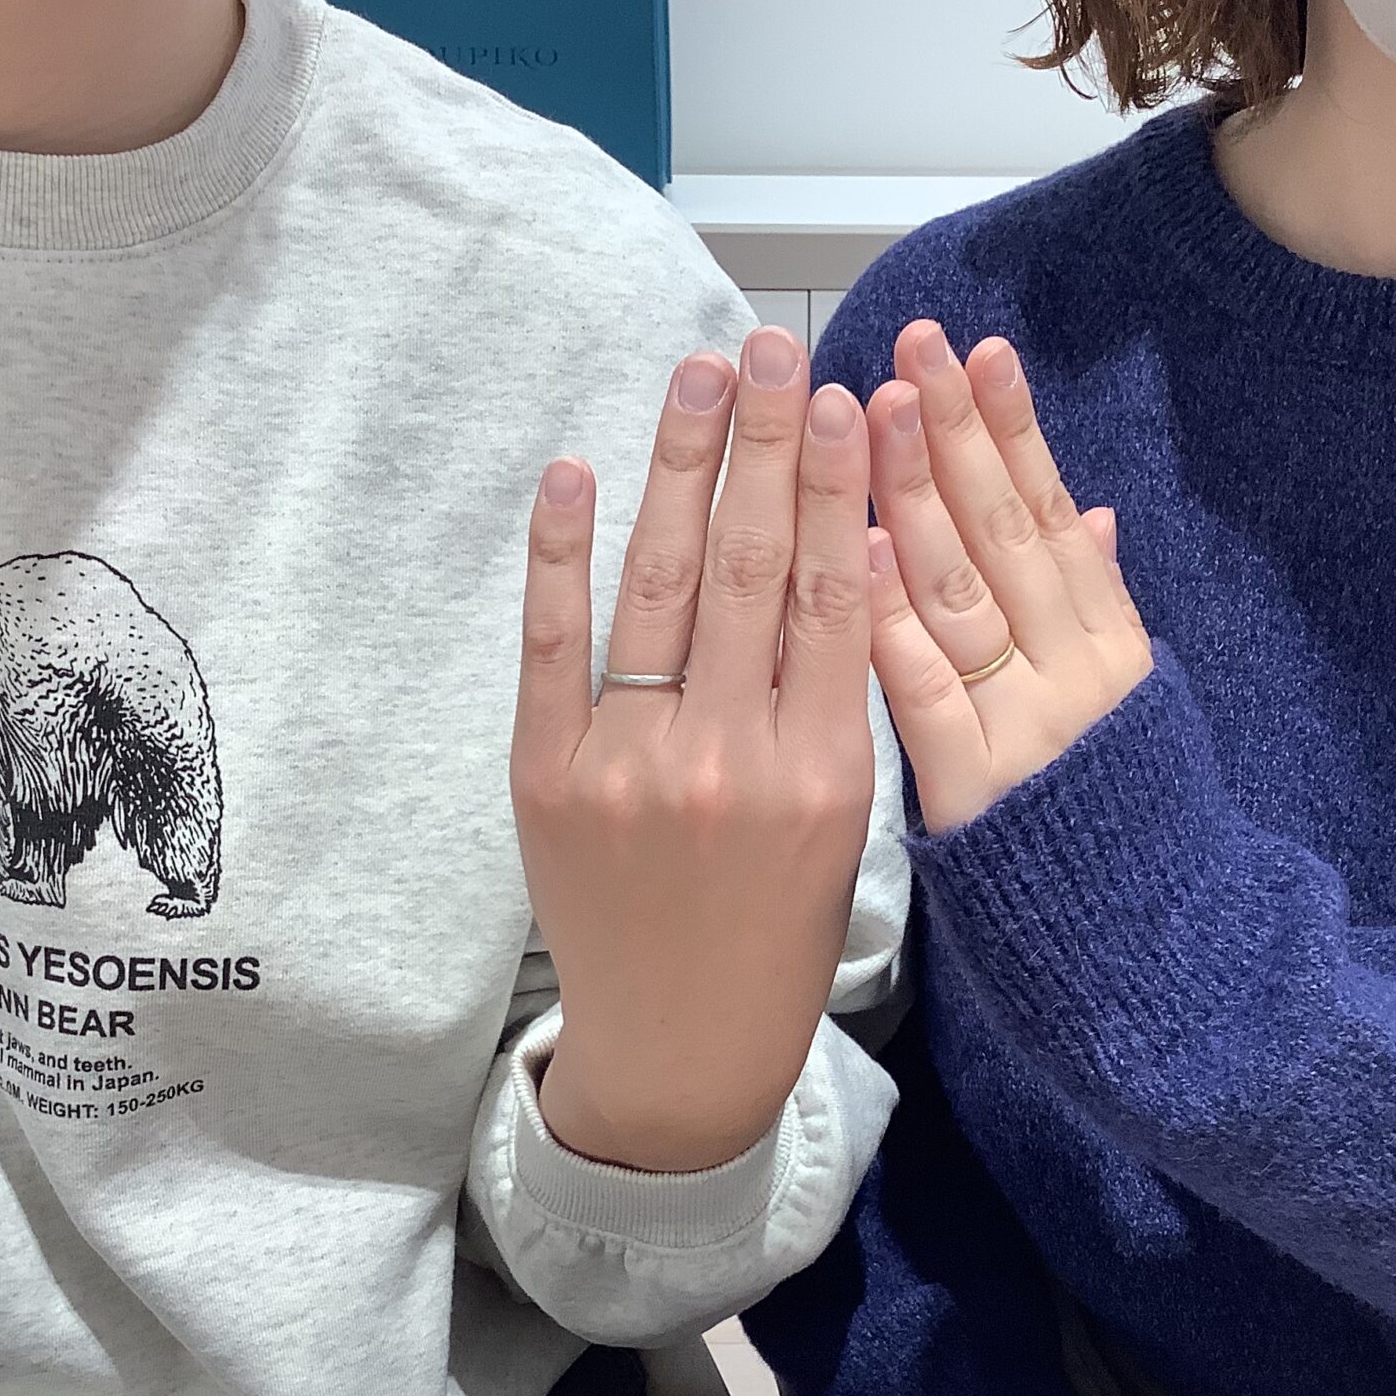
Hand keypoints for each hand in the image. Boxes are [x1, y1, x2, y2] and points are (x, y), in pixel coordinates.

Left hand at [512, 328, 876, 1174]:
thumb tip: (839, 556)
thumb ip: (838, 698)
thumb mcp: (847, 823)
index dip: (834, 484)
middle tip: (772, 348)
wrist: (680, 1048)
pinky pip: (554, 646)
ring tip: (700, 377)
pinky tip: (576, 473)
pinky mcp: (548, 778)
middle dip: (764, 444)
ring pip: (660, 587)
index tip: (843, 398)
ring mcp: (629, 765)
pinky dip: (561, 556)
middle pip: (748, 566)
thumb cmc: (778, 934)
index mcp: (821, 772)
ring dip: (679, 468)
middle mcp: (727, 758)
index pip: (830, 593)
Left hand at [861, 322, 1150, 834]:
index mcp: (1113, 646)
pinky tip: (858, 546)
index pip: (1053, 515)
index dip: (1014, 429)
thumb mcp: (1127, 710)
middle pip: (1005, 534)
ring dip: (914, 494)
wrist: (1137, 953)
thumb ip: (1096, 609)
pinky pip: (924, 690)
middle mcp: (1078, 675)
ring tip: (872, 411)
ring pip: (963, 593)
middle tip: (910, 348)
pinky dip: (894, 617)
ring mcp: (1027, 729)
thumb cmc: (1106, 827)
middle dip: (955, 433)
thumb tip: (1088, 510)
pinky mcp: (974, 791)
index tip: (980, 349)